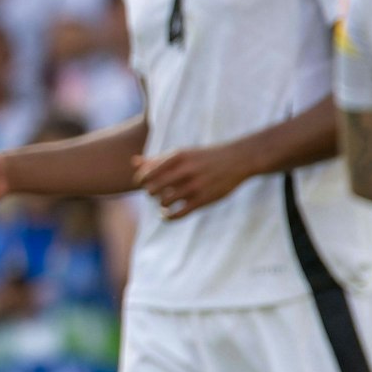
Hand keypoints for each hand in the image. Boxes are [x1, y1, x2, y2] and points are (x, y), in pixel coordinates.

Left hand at [133, 142, 255, 219]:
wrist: (237, 160)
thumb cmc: (204, 157)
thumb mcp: (181, 154)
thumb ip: (156, 159)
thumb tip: (133, 162)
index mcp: (177, 156)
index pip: (146, 174)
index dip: (141, 181)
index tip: (145, 183)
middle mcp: (185, 170)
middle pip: (152, 189)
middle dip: (150, 193)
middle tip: (155, 193)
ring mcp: (194, 186)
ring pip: (164, 201)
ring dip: (160, 204)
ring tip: (164, 202)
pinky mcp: (203, 200)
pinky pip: (177, 214)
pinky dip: (167, 217)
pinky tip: (166, 214)